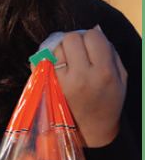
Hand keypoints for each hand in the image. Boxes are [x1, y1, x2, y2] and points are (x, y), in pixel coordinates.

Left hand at [53, 28, 126, 147]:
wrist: (91, 130)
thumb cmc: (108, 101)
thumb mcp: (120, 78)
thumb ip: (111, 52)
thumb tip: (94, 30)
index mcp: (104, 73)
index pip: (92, 36)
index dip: (92, 39)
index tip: (93, 48)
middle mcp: (81, 77)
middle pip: (71, 38)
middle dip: (75, 41)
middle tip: (79, 53)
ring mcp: (61, 82)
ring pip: (55, 47)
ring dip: (61, 50)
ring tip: (68, 61)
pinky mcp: (47, 86)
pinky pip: (40, 59)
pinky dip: (47, 58)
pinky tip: (55, 65)